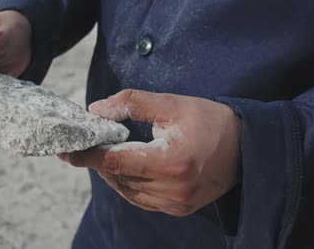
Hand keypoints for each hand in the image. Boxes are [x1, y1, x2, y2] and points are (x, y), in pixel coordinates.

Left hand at [59, 89, 241, 215]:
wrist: (248, 148)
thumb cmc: (211, 122)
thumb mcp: (172, 104)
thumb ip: (131, 104)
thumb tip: (96, 111)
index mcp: (171, 161)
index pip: (115, 161)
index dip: (87, 155)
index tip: (65, 150)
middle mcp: (172, 189)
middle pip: (118, 177)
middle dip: (97, 161)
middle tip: (82, 145)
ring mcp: (176, 204)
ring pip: (127, 190)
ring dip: (111, 173)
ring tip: (102, 154)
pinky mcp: (178, 209)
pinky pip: (140, 199)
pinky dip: (127, 183)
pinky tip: (123, 168)